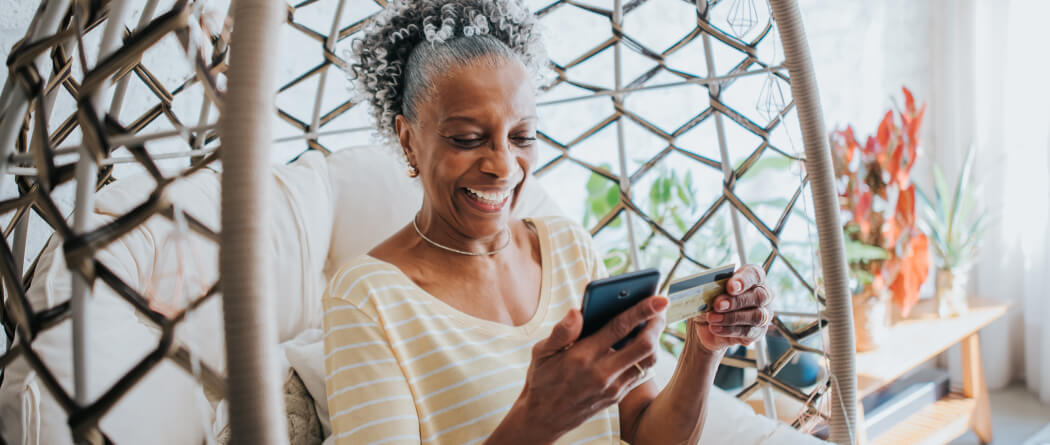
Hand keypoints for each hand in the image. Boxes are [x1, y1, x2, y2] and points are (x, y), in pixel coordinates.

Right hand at [494, 296, 667, 443]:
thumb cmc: (542, 379)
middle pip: (644, 345)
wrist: (543, 419)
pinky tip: (643, 342)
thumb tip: (577, 311)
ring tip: (654, 322)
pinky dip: (646, 355)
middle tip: (661, 307)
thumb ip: (561, 331)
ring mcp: (612, 387)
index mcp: (581, 356)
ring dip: (656, 339)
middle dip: (657, 323)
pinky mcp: (617, 396)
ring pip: (648, 361)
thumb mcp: (541, 352)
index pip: (618, 327)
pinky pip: (640, 373)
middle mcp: (601, 373)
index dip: (642, 310)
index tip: (659, 298)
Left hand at [690, 264, 773, 352]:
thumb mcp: (706, 292)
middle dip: (736, 301)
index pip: (755, 274)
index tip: (730, 287)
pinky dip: (729, 330)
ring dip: (731, 318)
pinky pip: (748, 332)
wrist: (705, 324)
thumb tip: (708, 292)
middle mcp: (762, 294)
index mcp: (751, 277)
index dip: (744, 280)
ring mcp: (763, 314)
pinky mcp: (757, 332)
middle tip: (718, 305)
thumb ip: (711, 289)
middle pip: (758, 296)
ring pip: (756, 316)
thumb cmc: (710, 301)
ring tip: (712, 318)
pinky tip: (715, 328)